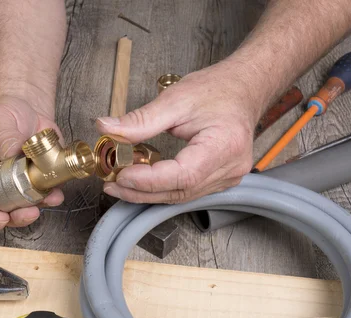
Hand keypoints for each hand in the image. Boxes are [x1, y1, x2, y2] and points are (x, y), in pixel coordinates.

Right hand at [0, 96, 63, 230]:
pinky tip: (56, 192)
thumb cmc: (4, 113)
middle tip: (29, 212)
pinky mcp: (38, 180)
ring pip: (24, 208)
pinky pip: (45, 196)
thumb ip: (3, 139)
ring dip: (37, 209)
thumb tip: (11, 156)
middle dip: (16, 217)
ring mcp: (18, 185)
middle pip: (1, 212)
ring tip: (48, 198)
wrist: (28, 106)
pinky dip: (51, 198)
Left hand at [96, 62, 257, 203]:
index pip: (183, 174)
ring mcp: (227, 178)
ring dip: (148, 192)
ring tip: (121, 182)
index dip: (149, 180)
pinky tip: (142, 181)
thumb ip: (141, 119)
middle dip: (142, 191)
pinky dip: (162, 188)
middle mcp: (230, 168)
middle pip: (180, 191)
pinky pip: (187, 191)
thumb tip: (106, 128)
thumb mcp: (176, 99)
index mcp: (225, 145)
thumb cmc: (218, 90)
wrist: (244, 89)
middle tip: (112, 183)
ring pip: (182, 196)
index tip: (121, 174)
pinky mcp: (220, 180)